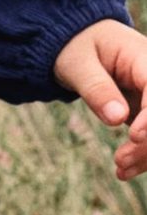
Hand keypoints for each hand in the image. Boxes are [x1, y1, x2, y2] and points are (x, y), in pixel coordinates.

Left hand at [52, 19, 146, 180]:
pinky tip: (123, 172)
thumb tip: (117, 118)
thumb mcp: (78, 64)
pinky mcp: (146, 111)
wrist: (77, 42)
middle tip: (120, 159)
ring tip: (119, 167)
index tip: (134, 136)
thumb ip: (97, 89)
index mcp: (144, 57)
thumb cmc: (76, 46)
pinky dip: (142, 154)